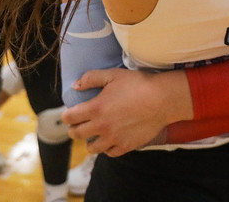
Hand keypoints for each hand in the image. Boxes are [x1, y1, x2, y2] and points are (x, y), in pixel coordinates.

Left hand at [62, 68, 192, 156]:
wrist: (162, 99)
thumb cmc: (138, 84)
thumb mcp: (113, 75)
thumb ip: (91, 78)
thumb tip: (76, 85)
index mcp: (95, 109)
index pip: (69, 118)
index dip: (66, 116)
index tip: (70, 114)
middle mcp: (101, 126)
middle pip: (76, 134)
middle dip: (74, 129)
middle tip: (79, 124)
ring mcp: (113, 138)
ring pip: (91, 148)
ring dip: (90, 141)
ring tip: (95, 135)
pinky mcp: (126, 146)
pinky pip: (109, 153)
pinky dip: (107, 148)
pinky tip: (110, 140)